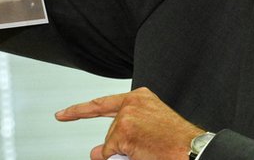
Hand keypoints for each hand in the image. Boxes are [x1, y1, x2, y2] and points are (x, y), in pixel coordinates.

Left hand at [56, 87, 205, 159]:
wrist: (191, 150)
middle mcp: (132, 102)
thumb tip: (95, 153)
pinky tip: (144, 152)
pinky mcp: (124, 129)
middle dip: (117, 146)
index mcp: (140, 98)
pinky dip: (124, 158)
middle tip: (143, 148)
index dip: (78, 111)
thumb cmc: (176, 143)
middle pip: (109, 131)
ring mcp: (126, 115)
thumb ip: (118, 139)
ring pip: (110, 144)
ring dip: (125, 153)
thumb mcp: (144, 136)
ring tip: (149, 150)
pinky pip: (112, 153)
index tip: (62, 114)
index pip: (101, 104)